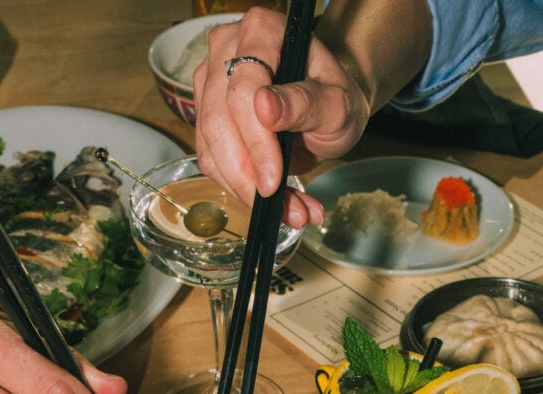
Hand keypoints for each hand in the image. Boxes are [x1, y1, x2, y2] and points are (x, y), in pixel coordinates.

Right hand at [193, 7, 369, 227]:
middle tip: (277, 206)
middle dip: (246, 175)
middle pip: (217, 122)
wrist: (327, 108)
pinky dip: (242, 191)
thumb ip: (305, 103)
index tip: (273, 181)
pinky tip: (275, 204)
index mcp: (261, 32)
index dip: (254, 142)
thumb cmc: (334, 98)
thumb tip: (265, 107)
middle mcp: (227, 52)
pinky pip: (212, 162)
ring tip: (288, 212)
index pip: (242, 90)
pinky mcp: (206, 119)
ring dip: (245, 190)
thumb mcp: (336, 103)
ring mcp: (210, 85)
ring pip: (210, 148)